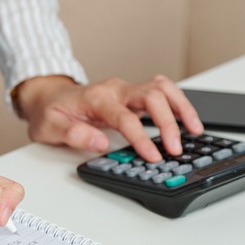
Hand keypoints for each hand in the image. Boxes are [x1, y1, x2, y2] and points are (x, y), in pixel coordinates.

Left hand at [13, 74, 203, 161]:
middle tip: (175, 148)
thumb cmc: (50, 112)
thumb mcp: (50, 127)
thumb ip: (73, 134)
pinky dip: (178, 104)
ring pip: (162, 88)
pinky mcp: (133, 94)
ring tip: (195, 129)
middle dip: (167, 122)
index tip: (153, 156)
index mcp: (95, 98)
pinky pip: (162, 91)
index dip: (141, 137)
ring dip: (181, 107)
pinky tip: (188, 120)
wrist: (48, 96)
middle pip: (151, 95)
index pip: (124, 117)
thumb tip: (100, 142)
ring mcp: (126, 89)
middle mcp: (115, 89)